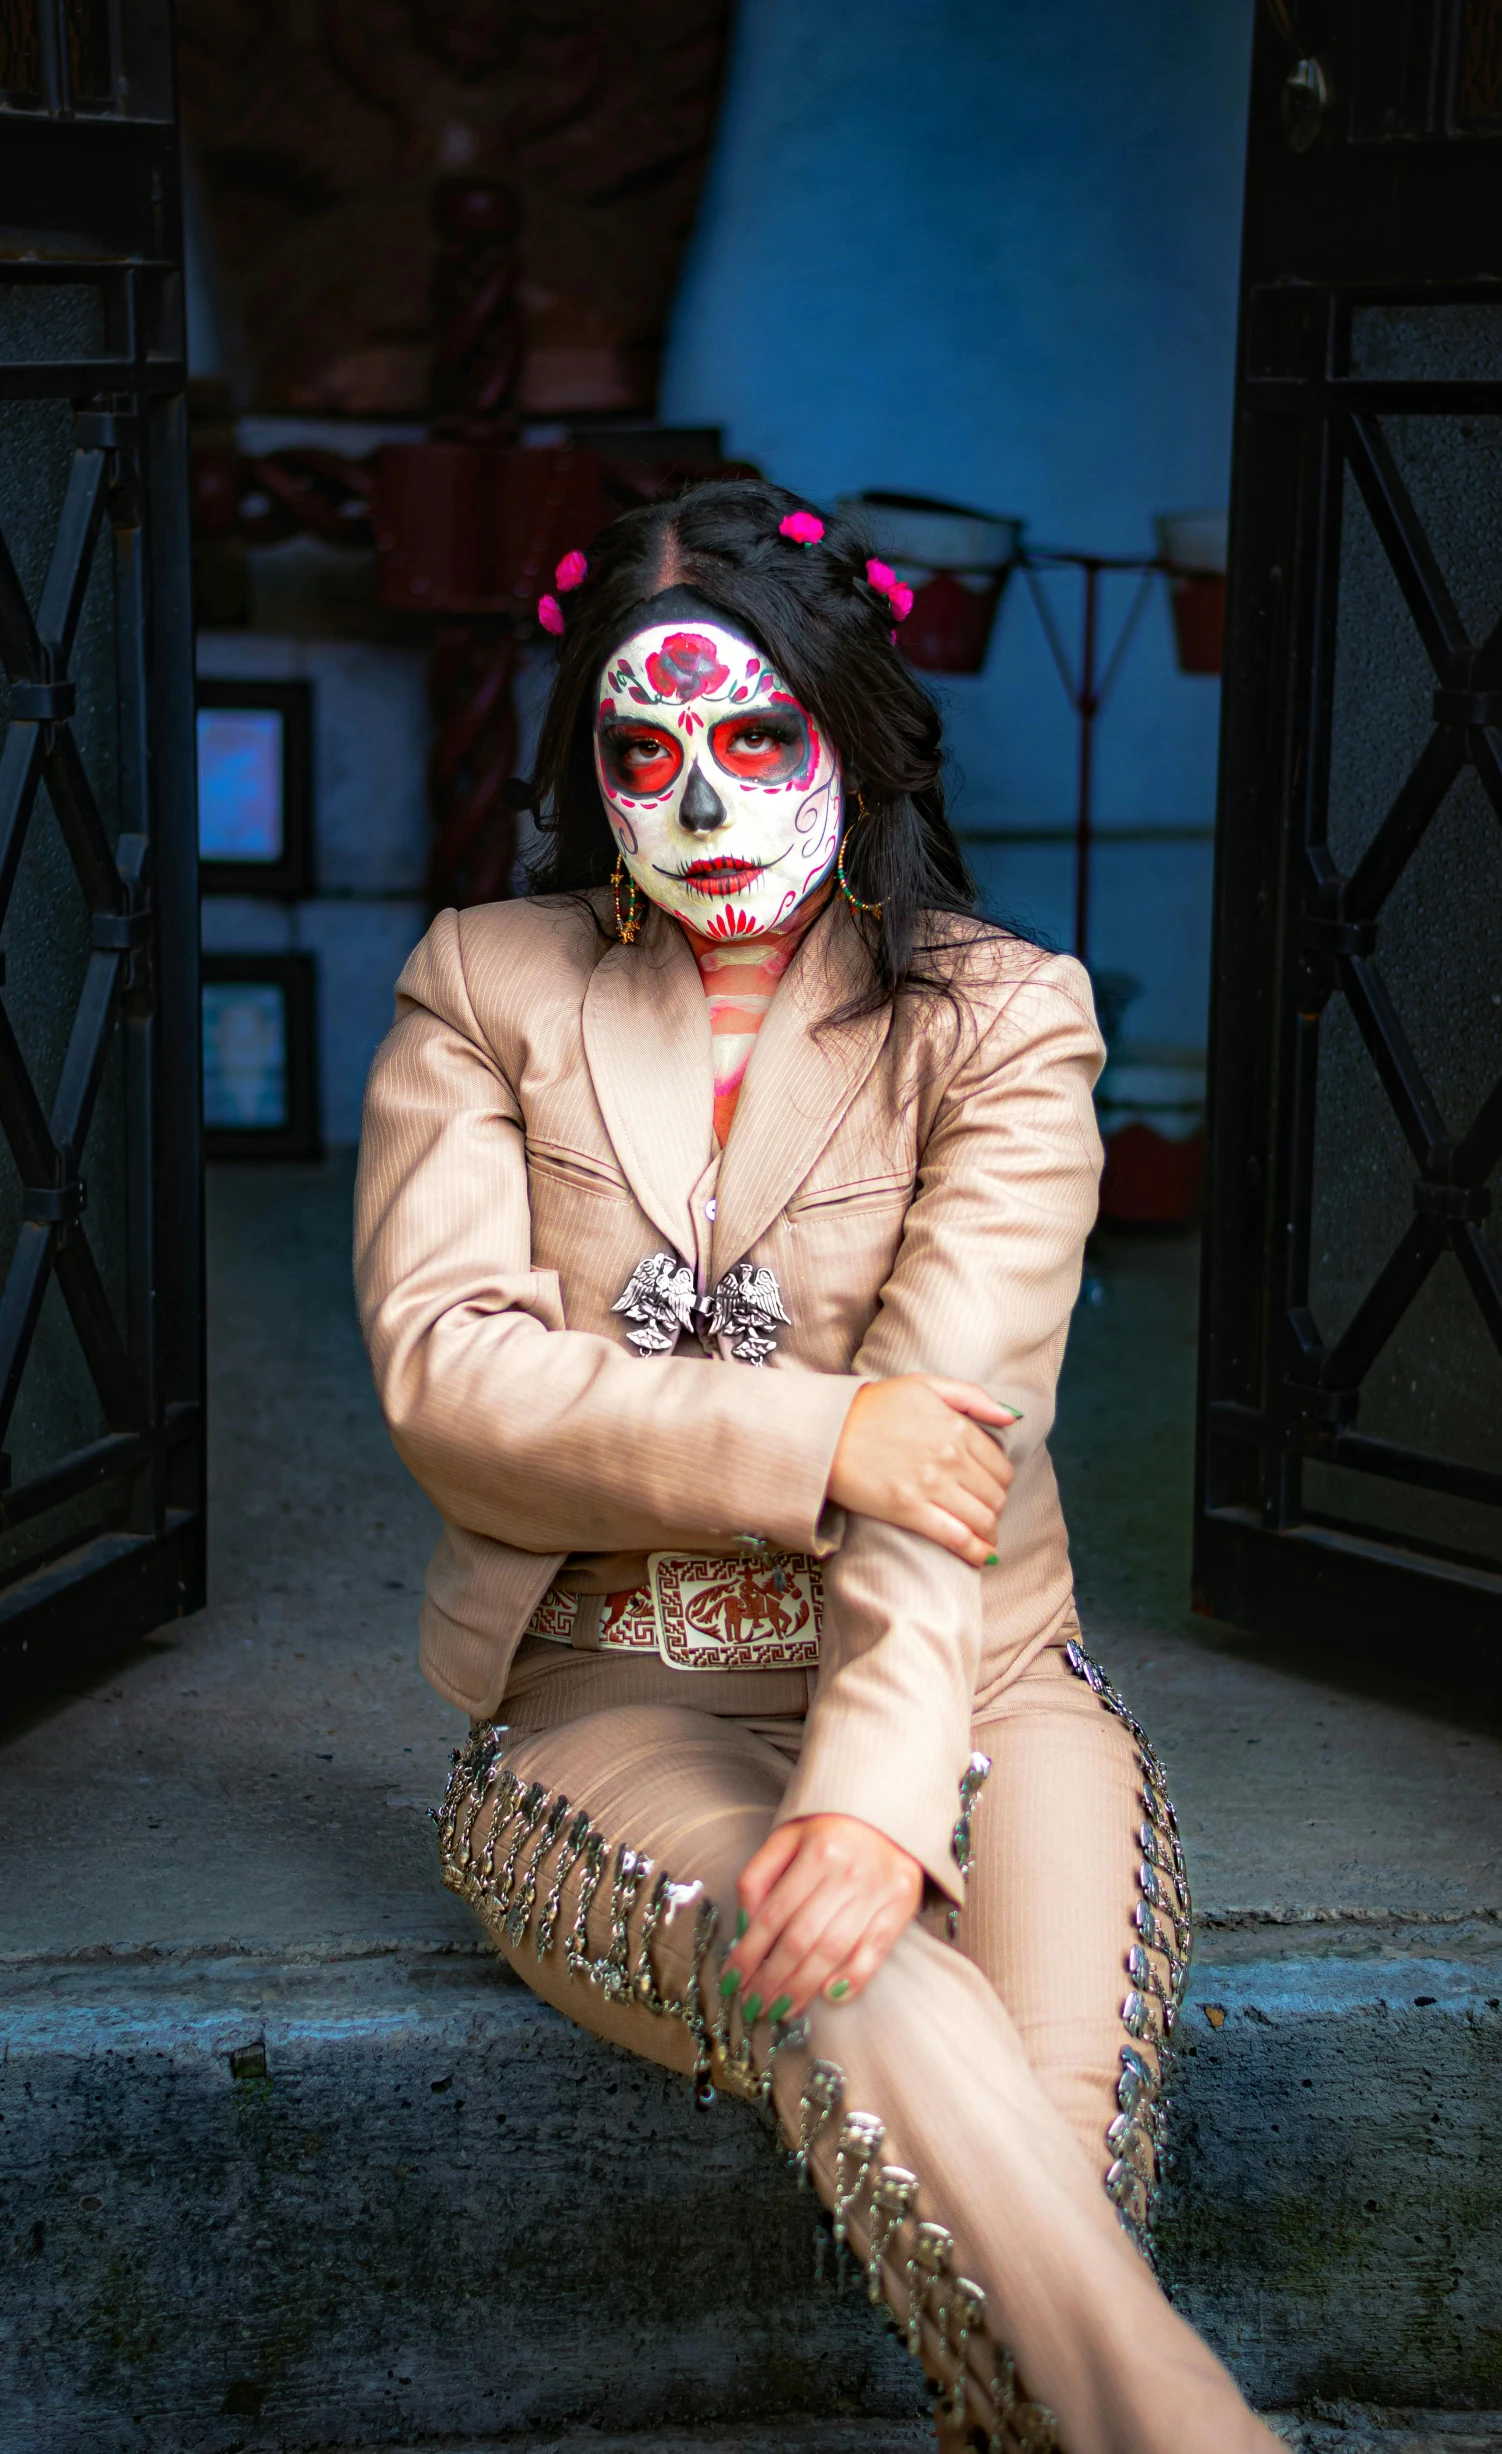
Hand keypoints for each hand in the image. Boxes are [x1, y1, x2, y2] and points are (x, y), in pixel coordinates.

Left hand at [722, 1813, 922, 2021]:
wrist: (889, 1813)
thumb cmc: (829, 1830)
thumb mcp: (786, 1837)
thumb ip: (759, 1876)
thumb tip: (744, 1927)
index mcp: (817, 1851)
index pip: (774, 1914)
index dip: (750, 1952)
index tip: (732, 1980)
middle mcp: (849, 1871)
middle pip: (801, 1938)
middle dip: (772, 1978)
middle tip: (754, 2005)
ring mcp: (878, 1890)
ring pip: (833, 1950)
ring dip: (802, 1987)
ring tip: (781, 2009)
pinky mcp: (902, 1904)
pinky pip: (875, 1950)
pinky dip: (853, 1978)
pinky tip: (828, 1996)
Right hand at [827, 1374, 1018, 1566]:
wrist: (825, 1430)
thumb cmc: (872, 1405)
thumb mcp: (924, 1384)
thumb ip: (972, 1397)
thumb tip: (1012, 1418)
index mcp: (956, 1426)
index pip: (1001, 1466)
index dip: (1001, 1482)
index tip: (992, 1488)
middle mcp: (949, 1457)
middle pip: (995, 1495)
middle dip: (996, 1507)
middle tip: (985, 1512)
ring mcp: (930, 1485)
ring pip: (981, 1518)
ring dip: (989, 1531)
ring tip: (984, 1536)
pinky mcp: (909, 1511)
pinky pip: (956, 1537)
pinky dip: (975, 1551)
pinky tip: (982, 1557)